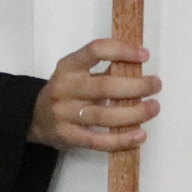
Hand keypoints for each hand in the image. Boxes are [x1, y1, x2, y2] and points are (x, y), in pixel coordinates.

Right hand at [29, 39, 160, 152]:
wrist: (35, 117)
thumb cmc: (66, 91)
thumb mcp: (76, 72)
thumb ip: (103, 70)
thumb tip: (139, 67)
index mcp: (68, 66)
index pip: (96, 50)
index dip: (122, 51)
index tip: (144, 55)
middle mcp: (65, 88)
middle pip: (105, 87)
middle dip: (136, 86)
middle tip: (156, 85)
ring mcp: (64, 114)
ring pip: (104, 116)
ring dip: (134, 113)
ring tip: (153, 108)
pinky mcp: (68, 137)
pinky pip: (98, 141)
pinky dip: (121, 140)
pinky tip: (139, 135)